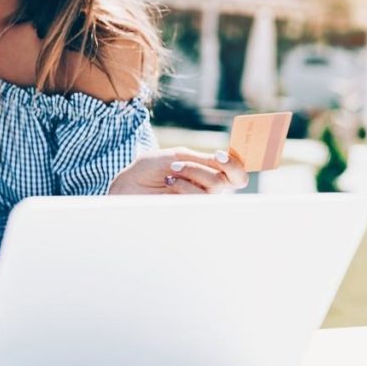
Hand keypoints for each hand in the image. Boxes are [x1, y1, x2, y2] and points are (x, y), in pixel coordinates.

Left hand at [108, 147, 248, 194]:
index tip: (222, 155)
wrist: (130, 184)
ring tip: (172, 170)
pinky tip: (169, 182)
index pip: (235, 172)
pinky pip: (200, 196)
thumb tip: (223, 159)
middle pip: (233, 179)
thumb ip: (201, 159)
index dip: (237, 164)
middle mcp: (208, 186)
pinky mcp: (191, 210)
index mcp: (207, 170)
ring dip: (193, 171)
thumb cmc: (151, 168)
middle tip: (212, 158)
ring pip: (215, 185)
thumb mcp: (177, 156)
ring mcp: (200, 199)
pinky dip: (184, 184)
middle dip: (223, 166)